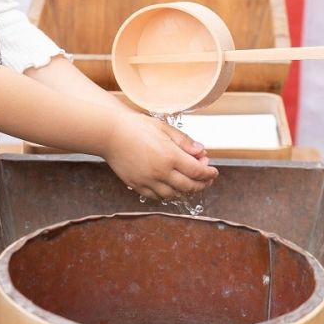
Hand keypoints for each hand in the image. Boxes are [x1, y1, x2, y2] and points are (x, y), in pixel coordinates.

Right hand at [102, 112, 217, 200]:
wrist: (110, 134)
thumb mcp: (164, 128)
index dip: (209, 173)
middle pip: (189, 186)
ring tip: (190, 184)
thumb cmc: (136, 127)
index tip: (213, 171)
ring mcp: (148, 181)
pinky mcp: (137, 185)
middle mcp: (161, 172)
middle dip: (202, 184)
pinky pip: (157, 197)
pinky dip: (168, 194)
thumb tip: (201, 151)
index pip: (197, 171)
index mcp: (170, 156)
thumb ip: (184, 142)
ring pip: (174, 194)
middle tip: (206, 180)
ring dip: (185, 191)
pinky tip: (171, 187)